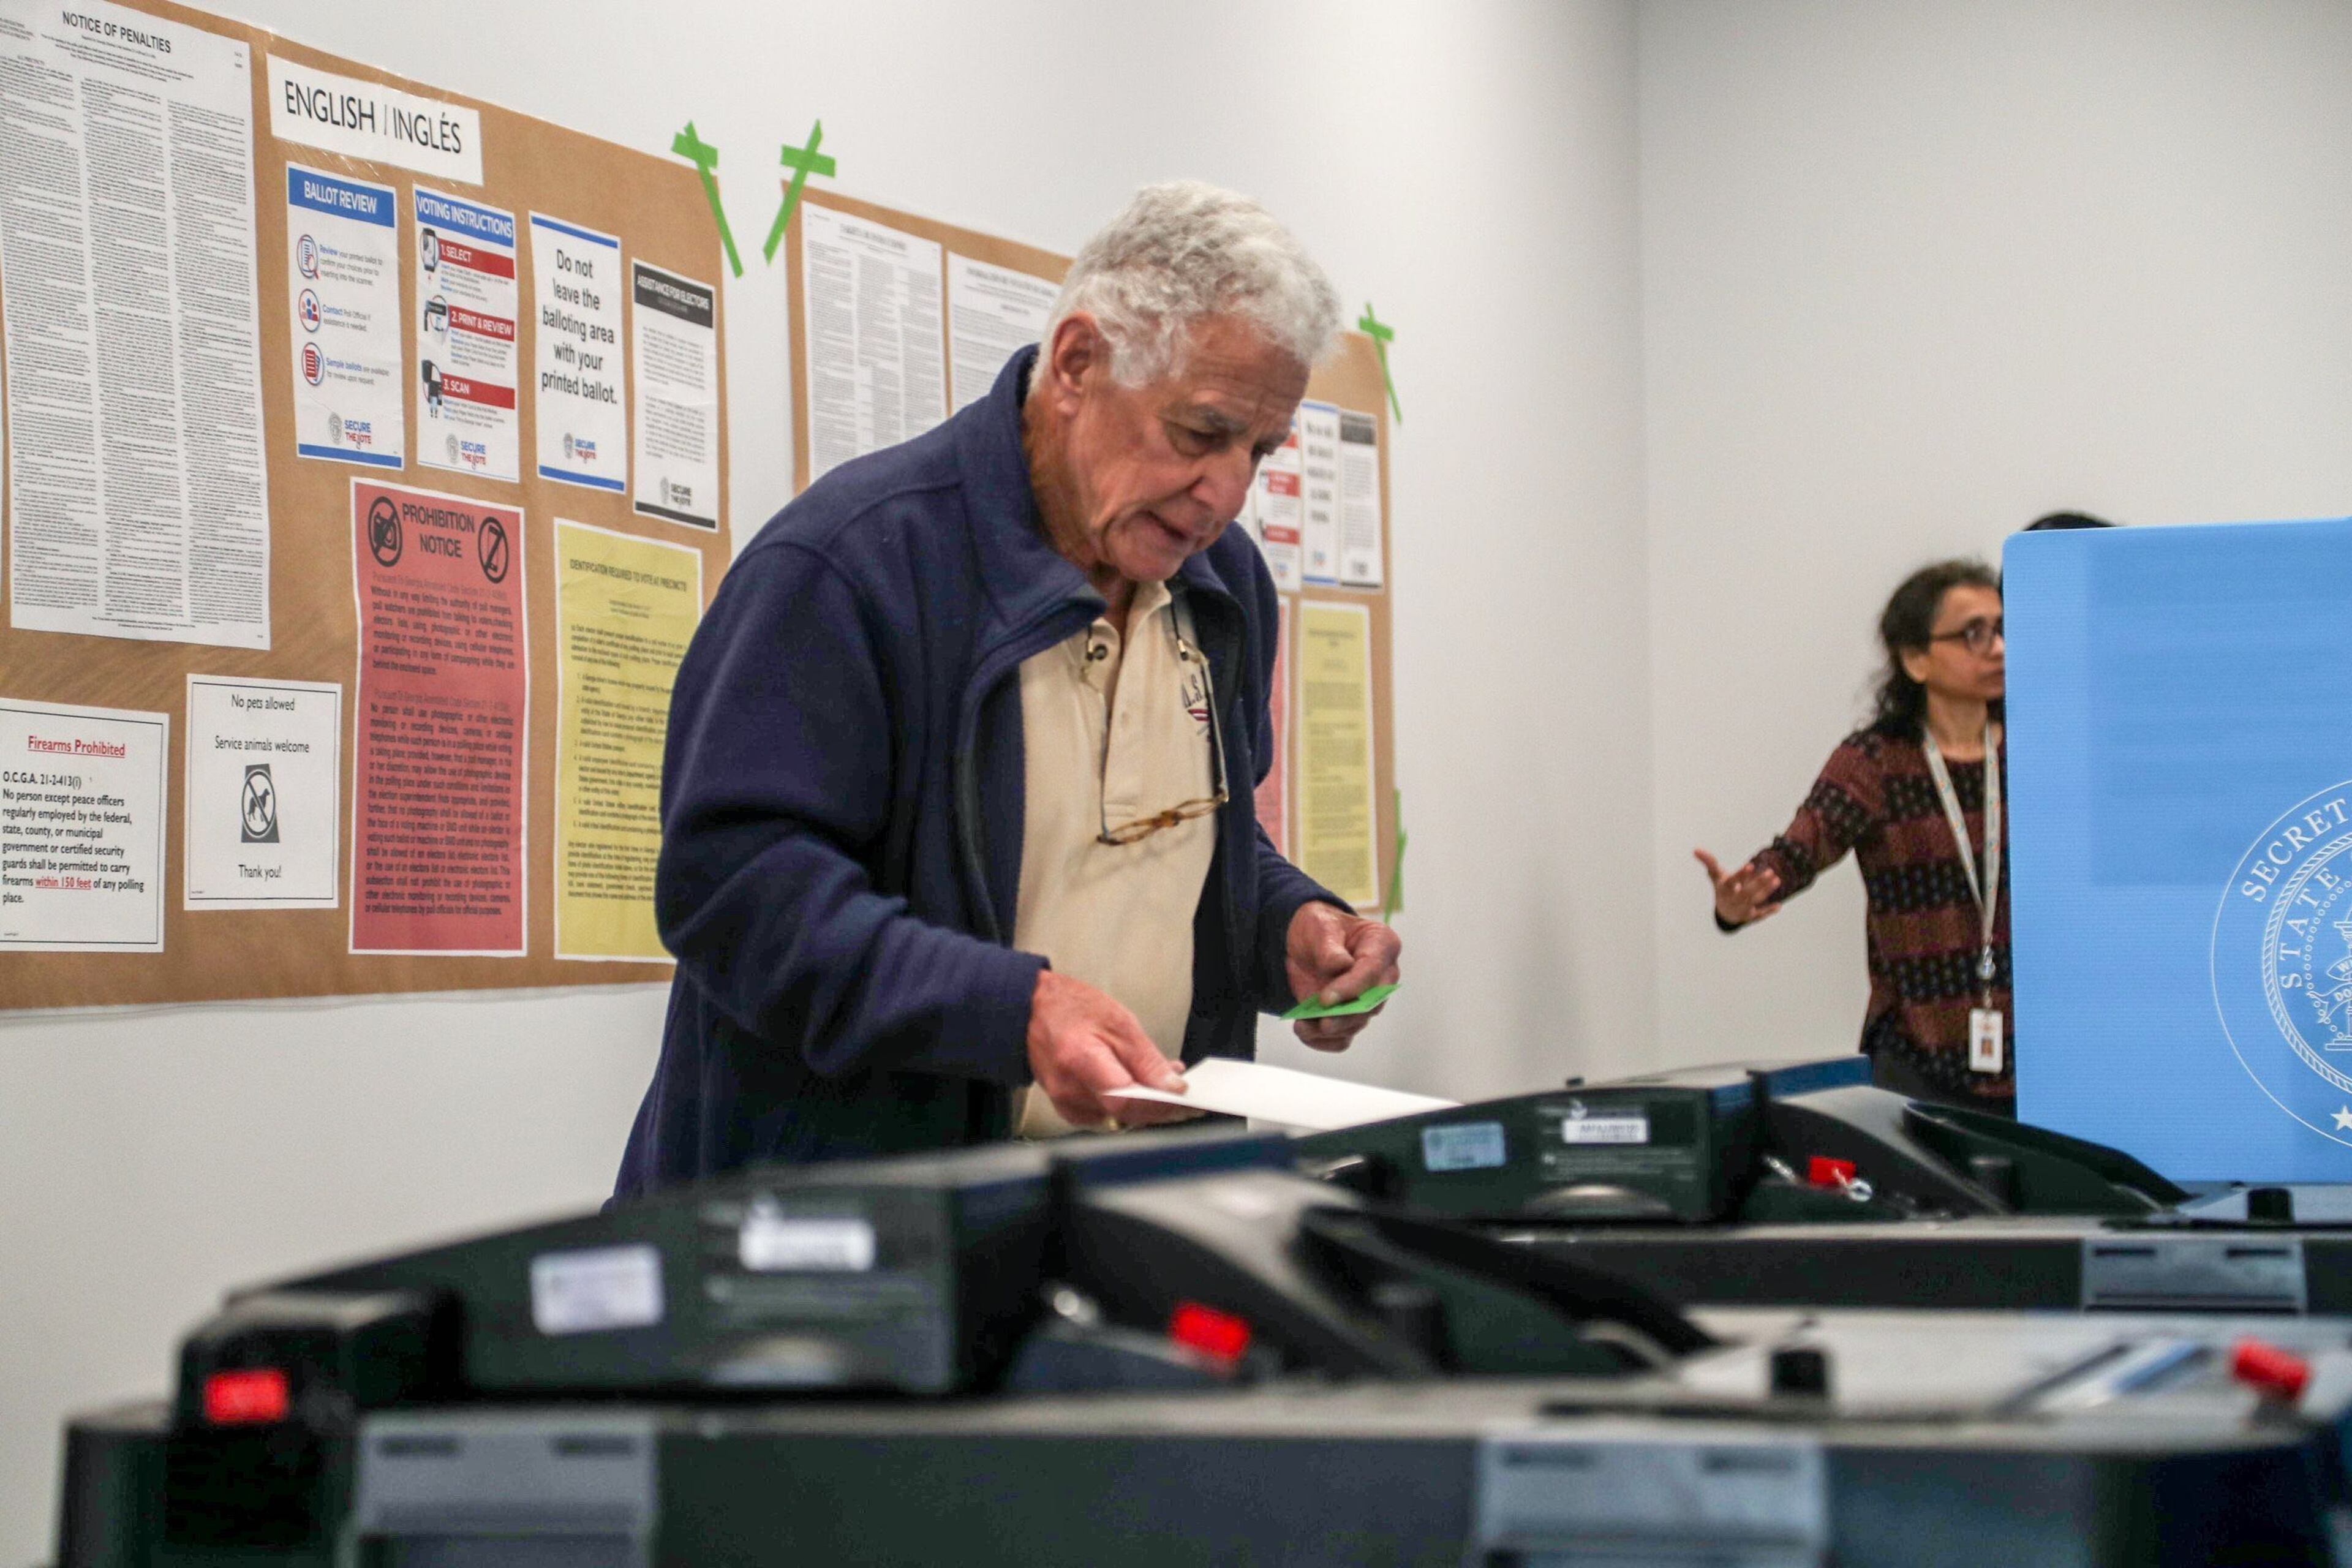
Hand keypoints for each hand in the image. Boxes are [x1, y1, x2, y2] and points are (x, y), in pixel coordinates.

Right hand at [1025, 969, 1200, 1128]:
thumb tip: (1173, 1087)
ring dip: (1148, 1107)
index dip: (1158, 1103)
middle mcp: (1068, 1089)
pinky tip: (1143, 1090)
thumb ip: (1146, 1059)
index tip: (1185, 1098)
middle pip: (1126, 1114)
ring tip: (1169, 1086)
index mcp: (1079, 1061)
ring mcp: (1065, 1102)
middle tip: (1190, 1100)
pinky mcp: (1067, 1108)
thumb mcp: (1118, 1022)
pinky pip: (1107, 1116)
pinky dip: (1129, 1106)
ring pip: (1119, 1118)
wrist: (1031, 1010)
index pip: (1125, 1099)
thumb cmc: (1072, 1008)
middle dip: (1162, 1109)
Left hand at [1284, 902, 1402, 1051]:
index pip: (1373, 971)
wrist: (1304, 942)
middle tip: (1322, 1023)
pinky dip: (1324, 1041)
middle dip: (1346, 1017)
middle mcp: (1381, 977)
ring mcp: (1366, 1000)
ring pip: (1357, 1023)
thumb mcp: (1320, 925)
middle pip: (1371, 1004)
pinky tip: (1305, 1033)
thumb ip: (1329, 946)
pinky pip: (1343, 1038)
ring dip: (1330, 1030)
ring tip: (1303, 1027)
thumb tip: (1341, 964)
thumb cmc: (1319, 928)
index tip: (1326, 998)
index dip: (1352, 987)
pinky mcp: (1349, 1017)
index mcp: (1382, 945)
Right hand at [1694, 848, 1782, 926]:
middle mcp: (1732, 900)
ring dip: (1766, 892)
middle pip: (1746, 892)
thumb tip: (1695, 849)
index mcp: (1724, 889)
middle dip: (1758, 883)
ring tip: (1777, 880)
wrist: (1725, 913)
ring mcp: (1742, 909)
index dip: (1740, 874)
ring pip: (1754, 901)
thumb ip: (1709, 862)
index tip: (1750, 865)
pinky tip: (1778, 906)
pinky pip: (1760, 914)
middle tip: (1770, 871)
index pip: (1732, 882)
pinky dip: (1768, 911)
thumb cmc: (1722, 888)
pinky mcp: (1750, 917)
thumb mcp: (1716, 875)